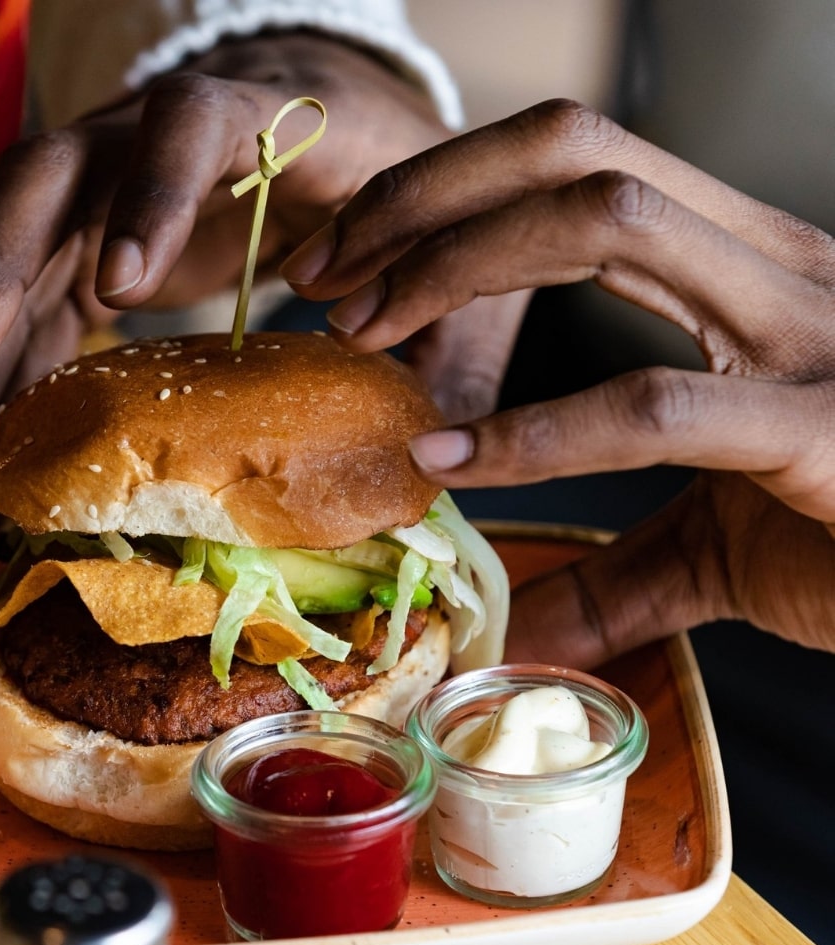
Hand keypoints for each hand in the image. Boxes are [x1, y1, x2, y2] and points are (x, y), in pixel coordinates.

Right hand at [0, 33, 453, 536]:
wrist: (342, 119)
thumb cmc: (389, 168)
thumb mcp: (427, 230)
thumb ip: (439, 317)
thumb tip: (437, 448)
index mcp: (258, 116)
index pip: (189, 122)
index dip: (154, 191)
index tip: (129, 283)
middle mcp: (152, 140)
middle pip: (47, 186)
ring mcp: (107, 193)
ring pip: (13, 255)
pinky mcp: (91, 248)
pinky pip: (29, 309)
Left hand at [281, 98, 834, 663]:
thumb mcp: (710, 545)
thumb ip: (611, 570)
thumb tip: (514, 622)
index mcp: (743, 267)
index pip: (573, 162)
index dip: (444, 192)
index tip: (350, 264)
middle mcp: (774, 267)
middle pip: (573, 154)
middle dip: (426, 203)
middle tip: (328, 283)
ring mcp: (803, 335)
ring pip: (611, 220)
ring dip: (459, 268)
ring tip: (365, 334)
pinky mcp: (815, 427)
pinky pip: (654, 403)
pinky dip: (537, 429)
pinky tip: (450, 455)